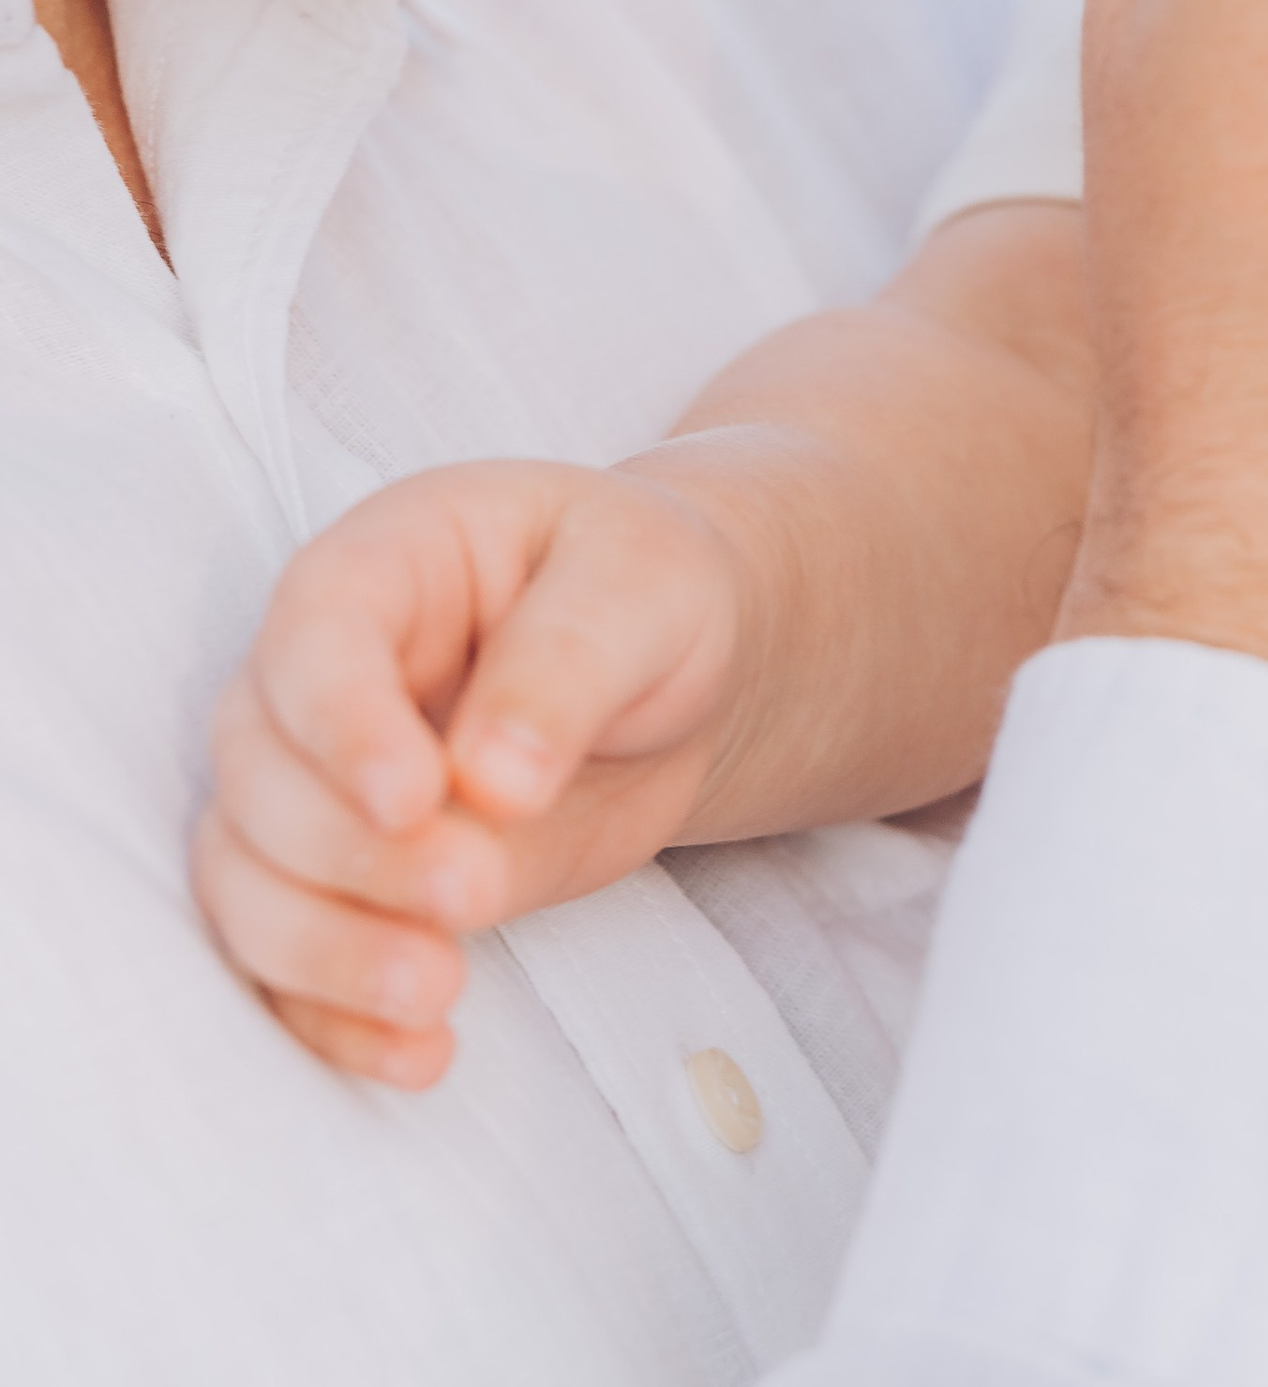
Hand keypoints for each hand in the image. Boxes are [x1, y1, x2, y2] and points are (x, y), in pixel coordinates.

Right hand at [190, 457, 760, 1086]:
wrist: (670, 674)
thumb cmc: (647, 594)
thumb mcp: (644, 586)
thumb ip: (568, 665)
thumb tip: (494, 781)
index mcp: (384, 564)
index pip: (312, 638)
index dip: (342, 726)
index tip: (417, 799)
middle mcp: (320, 677)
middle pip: (259, 776)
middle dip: (351, 856)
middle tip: (472, 894)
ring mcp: (319, 786)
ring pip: (245, 879)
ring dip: (321, 952)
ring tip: (438, 993)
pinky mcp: (346, 884)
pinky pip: (285, 964)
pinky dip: (330, 1021)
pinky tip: (421, 1054)